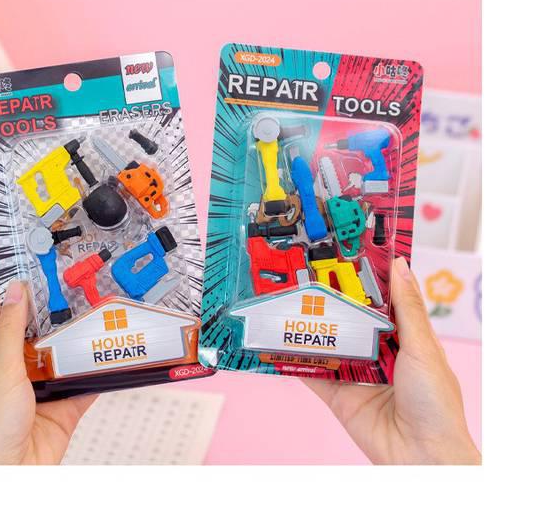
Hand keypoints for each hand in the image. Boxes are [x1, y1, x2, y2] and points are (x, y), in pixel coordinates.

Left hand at [0, 280, 95, 463]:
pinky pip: (84, 379)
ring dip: (76, 335)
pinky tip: (109, 350)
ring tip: (92, 308)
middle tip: (68, 280)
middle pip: (34, 328)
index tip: (24, 261)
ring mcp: (39, 387)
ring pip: (62, 351)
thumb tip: (15, 293)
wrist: (13, 481)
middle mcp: (12, 370)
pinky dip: (97, 367)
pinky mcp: (63, 404)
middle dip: (51, 306)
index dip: (7, 286)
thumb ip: (10, 333)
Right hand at [303, 257, 479, 464]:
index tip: (344, 254)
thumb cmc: (435, 403)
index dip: (365, 279)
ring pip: (327, 343)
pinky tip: (276, 341)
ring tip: (286, 298)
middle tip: (305, 272)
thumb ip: (407, 307)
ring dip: (309, 325)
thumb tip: (401, 265)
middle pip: (349, 319)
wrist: (423, 458)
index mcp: (404, 338)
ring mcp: (355, 373)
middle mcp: (378, 353)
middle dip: (330, 299)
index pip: (381, 301)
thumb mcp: (422, 347)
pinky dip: (293, 359)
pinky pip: (312, 373)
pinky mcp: (337, 395)